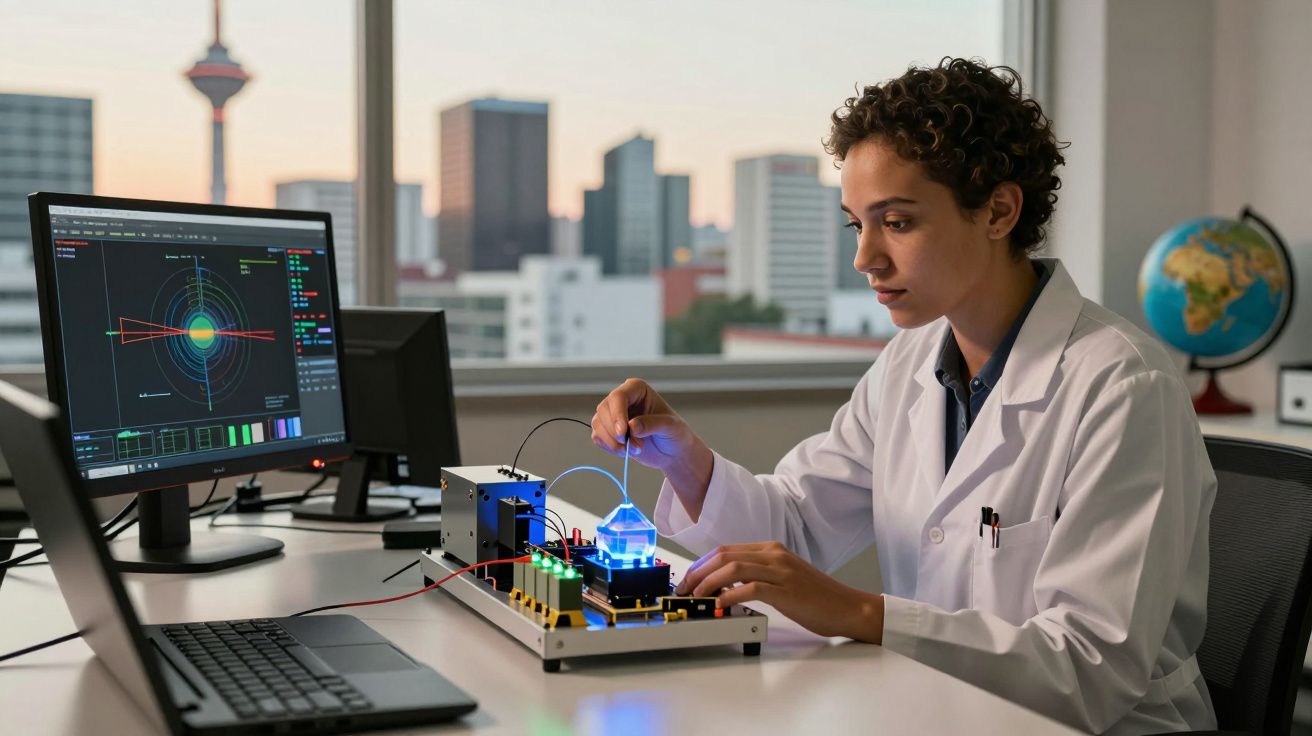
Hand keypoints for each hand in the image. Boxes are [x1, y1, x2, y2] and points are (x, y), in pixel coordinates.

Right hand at [591, 379, 713, 518]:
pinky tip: (626, 451)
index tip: (623, 433)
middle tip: (635, 448)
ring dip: (613, 442)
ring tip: (635, 450)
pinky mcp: (608, 431)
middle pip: (604, 410)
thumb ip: (651, 424)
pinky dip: (609, 447)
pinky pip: (598, 437)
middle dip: (616, 433)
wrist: (672, 452)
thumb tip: (631, 426)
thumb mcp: (670, 426)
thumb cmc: (675, 433)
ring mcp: (612, 415)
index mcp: (637, 389)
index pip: (618, 396)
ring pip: (598, 424)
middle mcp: (622, 399)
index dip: (617, 414)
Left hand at [676, 541, 883, 642]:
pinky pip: (750, 588)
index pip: (726, 550)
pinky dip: (730, 596)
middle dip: (698, 573)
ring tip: (697, 597)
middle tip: (684, 589)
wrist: (847, 606)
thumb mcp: (782, 578)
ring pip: (733, 568)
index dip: (701, 564)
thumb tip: (724, 586)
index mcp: (771, 549)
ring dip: (708, 583)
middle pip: (724, 556)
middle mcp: (774, 555)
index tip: (688, 579)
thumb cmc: (816, 597)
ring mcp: (780, 570)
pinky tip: (721, 605)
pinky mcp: (786, 590)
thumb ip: (756, 576)